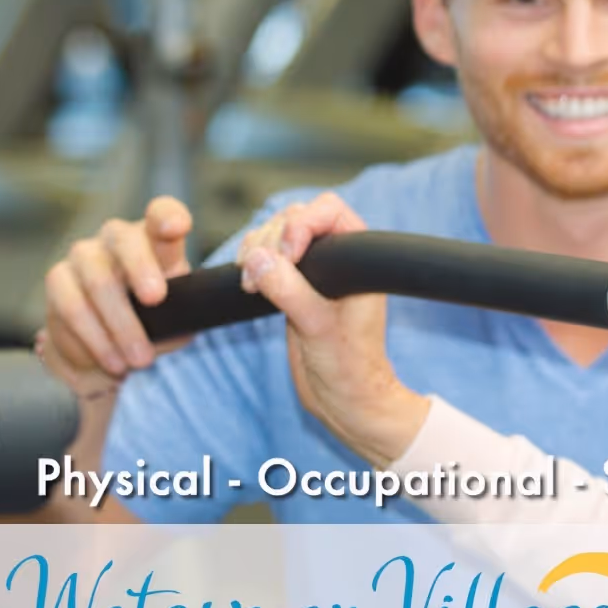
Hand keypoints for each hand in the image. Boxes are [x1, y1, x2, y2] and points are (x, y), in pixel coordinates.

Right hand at [39, 196, 194, 397]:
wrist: (116, 345)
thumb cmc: (159, 319)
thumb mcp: (181, 315)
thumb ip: (184, 310)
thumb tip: (182, 320)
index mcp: (157, 239)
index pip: (163, 214)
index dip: (168, 216)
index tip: (176, 227)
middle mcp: (118, 238)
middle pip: (126, 241)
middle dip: (142, 271)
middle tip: (157, 301)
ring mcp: (84, 255)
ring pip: (97, 279)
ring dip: (120, 325)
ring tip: (139, 360)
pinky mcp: (58, 280)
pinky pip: (70, 307)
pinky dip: (95, 340)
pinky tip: (112, 362)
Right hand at [237, 193, 429, 466]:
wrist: (344, 398)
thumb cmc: (349, 365)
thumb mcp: (318, 326)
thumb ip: (290, 290)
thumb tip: (257, 259)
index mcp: (359, 256)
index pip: (329, 210)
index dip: (302, 223)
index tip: (288, 254)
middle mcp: (338, 257)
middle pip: (295, 217)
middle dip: (270, 238)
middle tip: (259, 276)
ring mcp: (313, 270)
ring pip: (276, 235)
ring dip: (256, 250)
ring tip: (251, 284)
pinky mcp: (292, 286)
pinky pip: (266, 257)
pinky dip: (251, 262)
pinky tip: (248, 283)